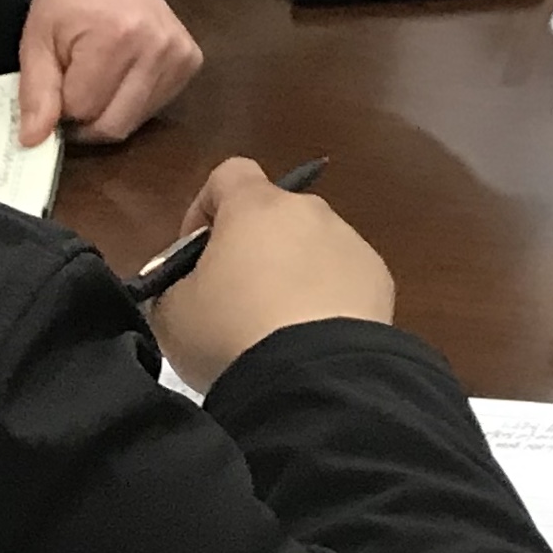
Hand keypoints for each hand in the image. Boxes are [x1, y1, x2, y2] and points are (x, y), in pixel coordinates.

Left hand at [16, 0, 201, 143]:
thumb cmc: (66, 0)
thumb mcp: (36, 41)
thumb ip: (36, 93)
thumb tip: (34, 141)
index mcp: (116, 36)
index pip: (82, 110)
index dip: (61, 105)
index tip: (56, 82)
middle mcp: (157, 47)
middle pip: (113, 124)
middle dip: (86, 118)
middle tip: (73, 90)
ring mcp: (180, 54)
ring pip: (134, 121)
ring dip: (109, 112)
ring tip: (97, 79)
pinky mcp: (191, 60)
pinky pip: (155, 107)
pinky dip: (132, 103)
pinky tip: (122, 75)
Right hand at [147, 156, 397, 393]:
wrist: (313, 377)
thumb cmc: (231, 334)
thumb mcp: (172, 313)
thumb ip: (176, 283)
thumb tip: (192, 284)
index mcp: (257, 207)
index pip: (229, 174)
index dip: (205, 208)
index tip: (195, 256)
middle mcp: (311, 212)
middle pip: (275, 216)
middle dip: (252, 249)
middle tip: (232, 302)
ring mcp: (352, 243)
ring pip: (312, 248)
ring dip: (292, 274)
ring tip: (275, 331)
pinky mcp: (379, 279)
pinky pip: (344, 279)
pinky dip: (327, 299)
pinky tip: (312, 340)